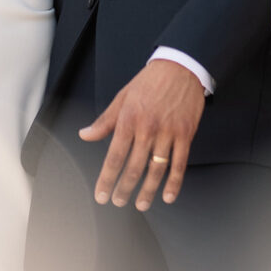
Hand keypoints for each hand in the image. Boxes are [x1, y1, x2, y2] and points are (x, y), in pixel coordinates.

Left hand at [78, 59, 205, 209]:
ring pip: (157, 169)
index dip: (107, 179)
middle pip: (134, 167)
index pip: (114, 156)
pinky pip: (180, 163)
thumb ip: (104, 121)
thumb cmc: (149, 82)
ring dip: (148, 190)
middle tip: (118, 202)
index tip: (101, 194)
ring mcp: (168, 133)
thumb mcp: (122, 97)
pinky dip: (174, 182)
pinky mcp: (185, 134)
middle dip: (124, 189)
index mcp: (128, 120)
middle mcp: (147, 128)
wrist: (180, 66)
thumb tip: (85, 135)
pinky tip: (168, 195)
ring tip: (141, 203)